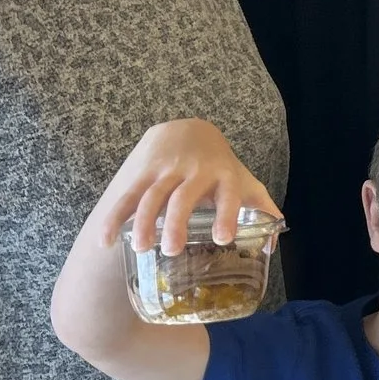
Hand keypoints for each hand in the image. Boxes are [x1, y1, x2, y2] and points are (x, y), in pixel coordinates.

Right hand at [92, 119, 280, 255]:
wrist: (189, 129)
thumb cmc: (221, 166)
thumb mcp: (245, 182)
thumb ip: (261, 210)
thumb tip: (272, 245)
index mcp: (224, 176)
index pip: (228, 194)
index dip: (226, 215)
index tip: (222, 238)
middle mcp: (196, 172)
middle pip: (183, 198)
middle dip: (176, 223)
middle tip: (172, 249)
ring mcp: (168, 170)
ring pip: (152, 196)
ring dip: (143, 222)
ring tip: (142, 248)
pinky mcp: (145, 170)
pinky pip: (127, 194)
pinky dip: (115, 217)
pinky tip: (106, 240)